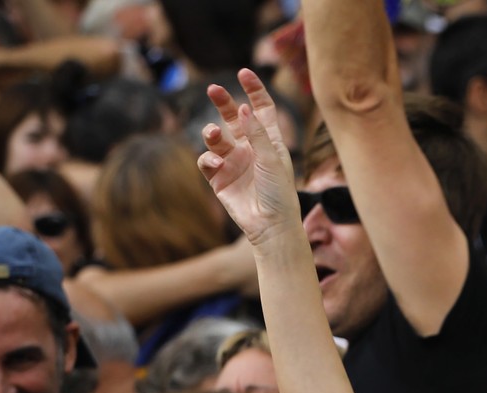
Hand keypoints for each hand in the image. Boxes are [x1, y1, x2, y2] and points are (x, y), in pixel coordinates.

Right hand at [198, 68, 301, 245]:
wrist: (270, 226)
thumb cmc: (279, 193)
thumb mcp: (272, 160)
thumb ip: (258, 135)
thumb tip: (245, 109)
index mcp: (270, 142)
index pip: (262, 109)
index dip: (254, 90)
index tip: (244, 73)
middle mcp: (250, 149)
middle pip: (234, 117)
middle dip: (223, 102)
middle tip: (213, 89)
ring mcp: (234, 162)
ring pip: (215, 137)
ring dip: (211, 132)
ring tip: (214, 133)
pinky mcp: (219, 178)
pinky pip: (206, 160)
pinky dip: (208, 158)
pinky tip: (217, 163)